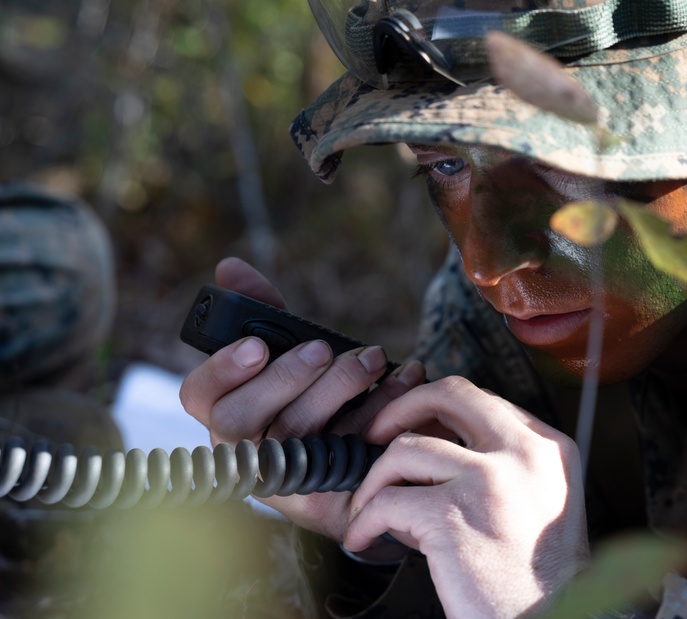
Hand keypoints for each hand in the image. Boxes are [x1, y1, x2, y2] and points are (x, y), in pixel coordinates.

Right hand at [179, 257, 424, 552]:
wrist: (369, 458)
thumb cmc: (318, 397)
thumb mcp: (292, 353)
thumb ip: (263, 312)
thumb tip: (230, 266)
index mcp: (227, 413)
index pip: (198, 395)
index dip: (221, 369)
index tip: (257, 344)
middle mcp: (244, 450)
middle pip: (242, 419)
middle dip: (286, 377)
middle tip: (323, 349)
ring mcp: (282, 481)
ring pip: (297, 436)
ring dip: (339, 390)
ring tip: (373, 358)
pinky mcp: (324, 503)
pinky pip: (348, 456)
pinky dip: (381, 412)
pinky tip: (404, 381)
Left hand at [344, 376, 588, 617]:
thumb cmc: (538, 580)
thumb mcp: (540, 504)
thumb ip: (500, 469)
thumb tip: (429, 455)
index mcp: (548, 448)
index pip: (483, 400)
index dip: (440, 407)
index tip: (415, 426)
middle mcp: (523, 453)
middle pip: (450, 394)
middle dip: (402, 409)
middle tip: (377, 435)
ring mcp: (487, 480)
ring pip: (405, 448)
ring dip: (374, 479)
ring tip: (367, 508)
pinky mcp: (451, 516)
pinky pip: (387, 501)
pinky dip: (364, 520)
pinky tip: (363, 538)